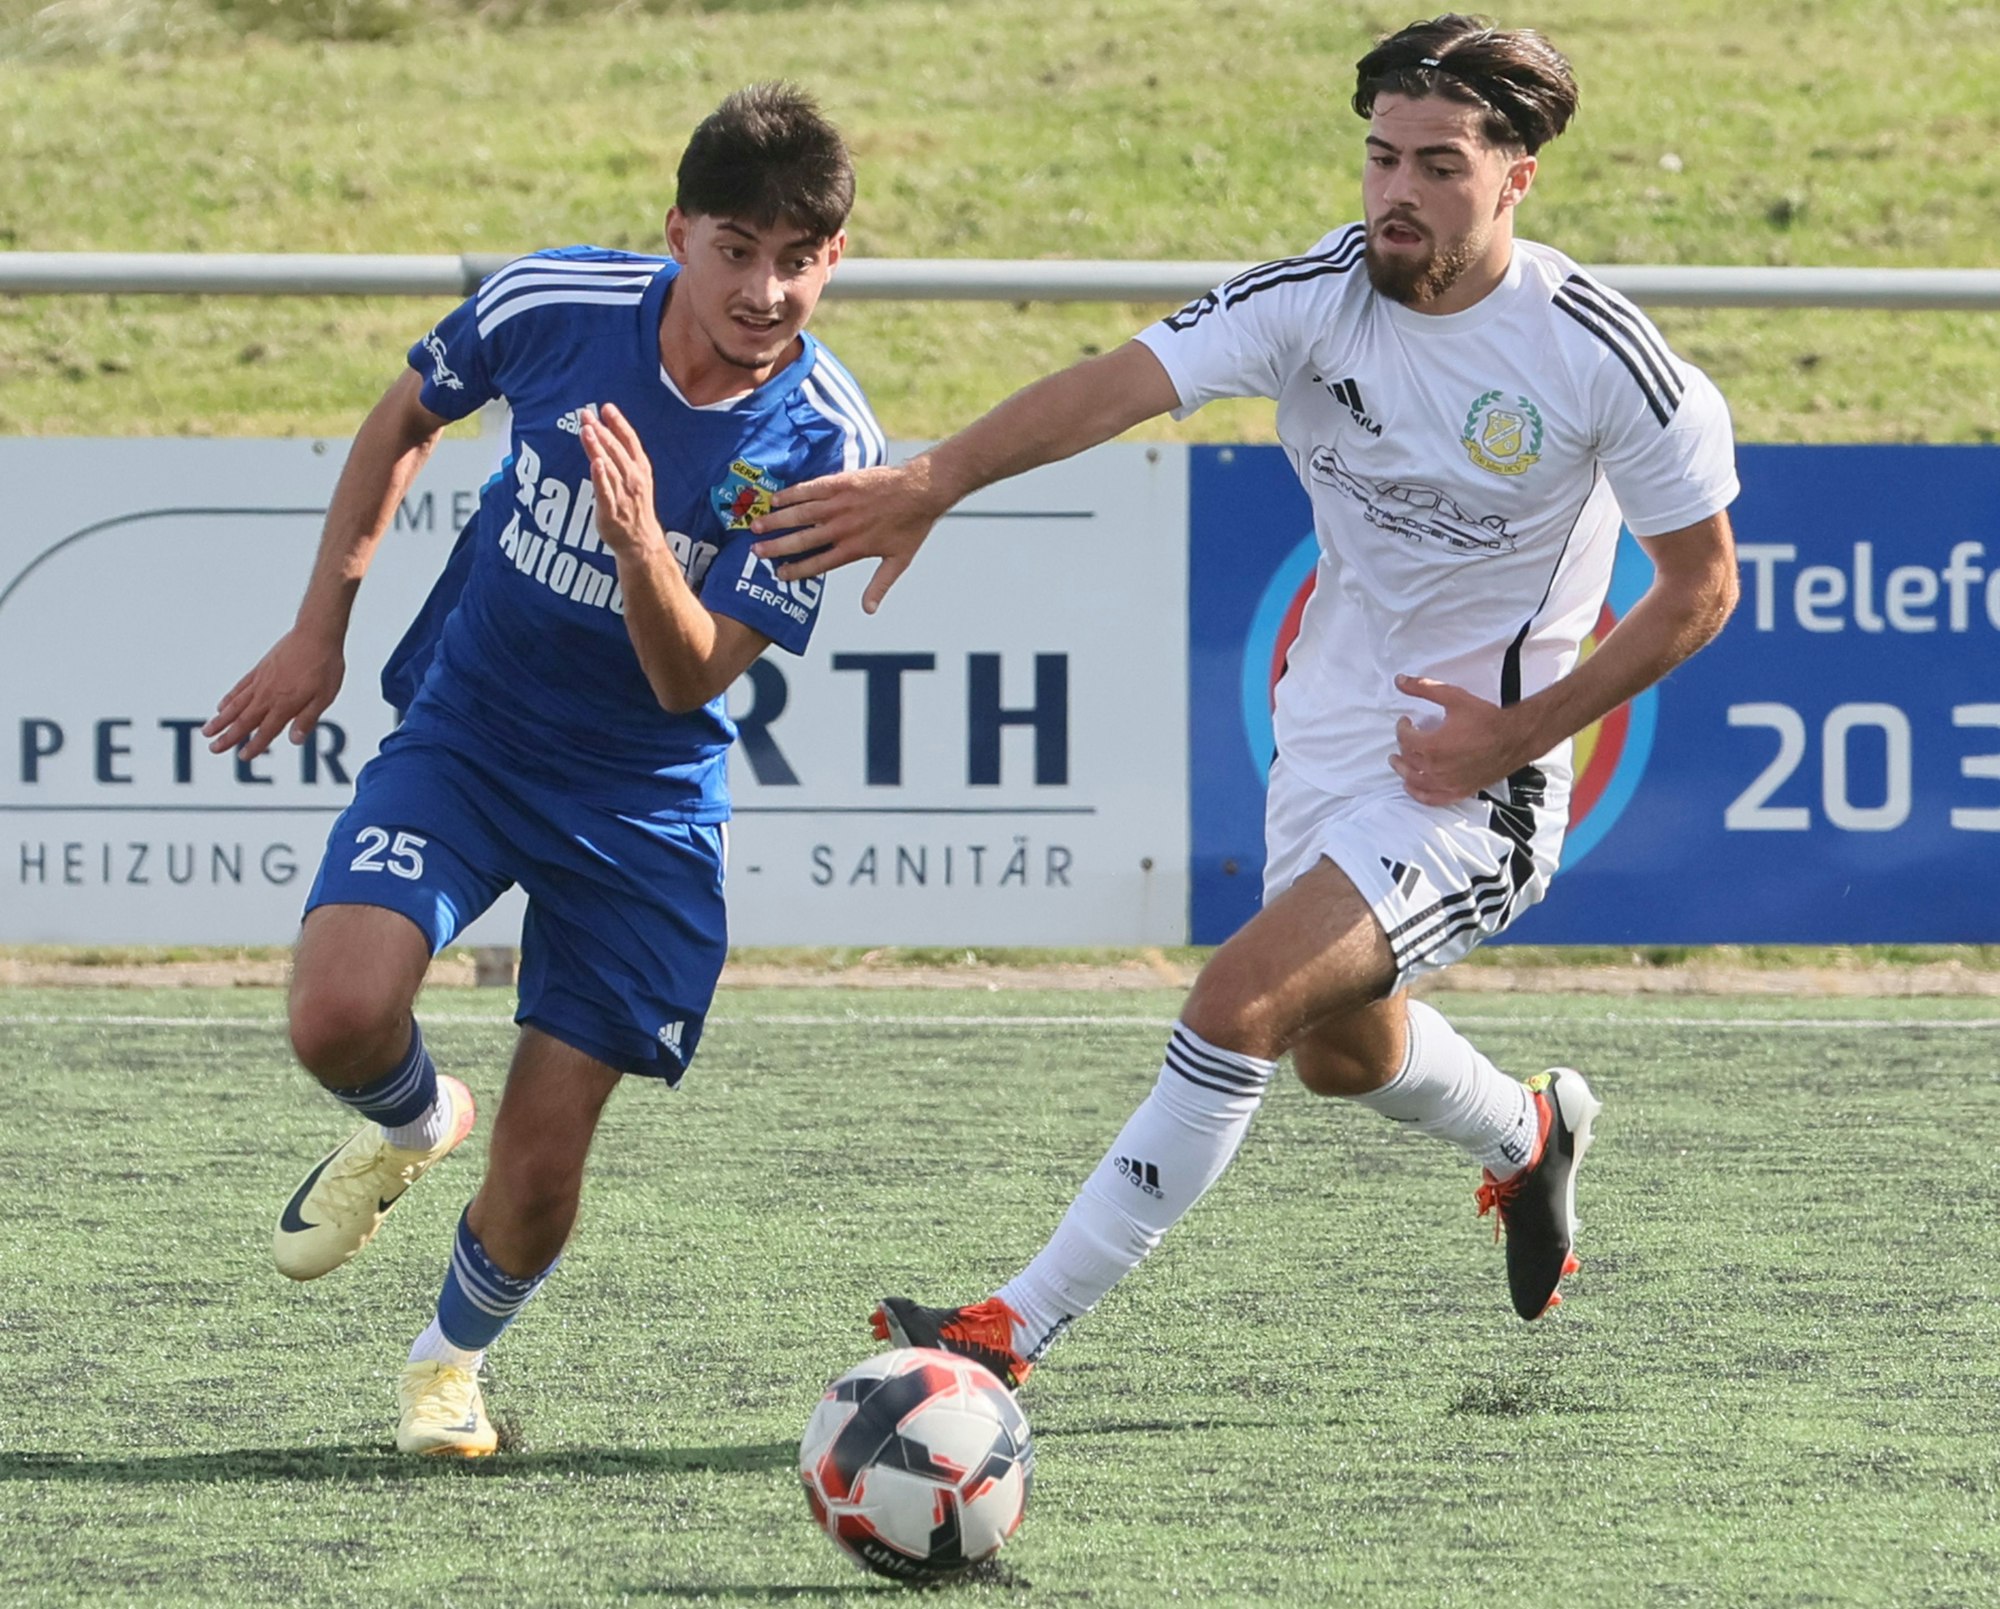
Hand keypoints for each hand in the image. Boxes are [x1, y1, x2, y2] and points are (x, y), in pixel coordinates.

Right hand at [203, 626, 345, 759]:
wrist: (316, 634)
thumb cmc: (325, 666)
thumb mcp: (324, 697)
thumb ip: (307, 719)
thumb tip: (294, 741)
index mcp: (285, 705)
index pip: (266, 731)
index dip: (254, 745)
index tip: (242, 757)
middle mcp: (268, 695)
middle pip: (244, 720)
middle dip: (228, 736)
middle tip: (213, 749)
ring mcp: (261, 681)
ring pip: (236, 704)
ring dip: (221, 719)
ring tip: (207, 731)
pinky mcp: (260, 669)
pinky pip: (240, 687)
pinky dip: (230, 698)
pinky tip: (221, 706)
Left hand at [579, 403, 663, 559]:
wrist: (641, 542)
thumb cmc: (635, 508)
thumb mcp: (636, 479)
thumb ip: (622, 458)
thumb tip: (604, 434)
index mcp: (641, 469)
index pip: (630, 441)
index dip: (618, 423)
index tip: (606, 407)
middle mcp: (634, 479)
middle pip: (616, 450)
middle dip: (601, 430)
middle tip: (586, 415)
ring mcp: (623, 495)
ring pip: (609, 467)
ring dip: (598, 448)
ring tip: (587, 430)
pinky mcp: (611, 511)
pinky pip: (605, 492)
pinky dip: (600, 477)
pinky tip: (595, 463)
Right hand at [750, 460, 941, 613]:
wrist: (922, 490)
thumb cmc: (912, 526)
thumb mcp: (899, 561)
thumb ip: (879, 585)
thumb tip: (868, 610)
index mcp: (854, 548)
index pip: (818, 564)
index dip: (796, 570)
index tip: (778, 575)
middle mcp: (843, 527)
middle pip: (803, 540)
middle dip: (777, 546)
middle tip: (756, 551)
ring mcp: (841, 504)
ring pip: (802, 514)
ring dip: (777, 520)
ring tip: (756, 525)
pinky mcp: (842, 483)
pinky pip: (810, 489)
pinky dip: (791, 494)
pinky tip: (775, 499)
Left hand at [1388, 675, 1529, 804]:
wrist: (1514, 738)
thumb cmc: (1487, 720)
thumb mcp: (1453, 697)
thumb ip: (1424, 689)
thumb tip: (1401, 681)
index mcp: (1432, 746)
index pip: (1404, 739)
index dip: (1401, 728)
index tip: (1406, 722)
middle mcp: (1437, 768)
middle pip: (1408, 760)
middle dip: (1402, 747)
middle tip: (1402, 740)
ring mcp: (1447, 782)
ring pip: (1415, 781)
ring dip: (1403, 771)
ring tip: (1397, 763)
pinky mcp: (1459, 791)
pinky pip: (1432, 799)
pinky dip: (1419, 794)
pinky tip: (1413, 788)